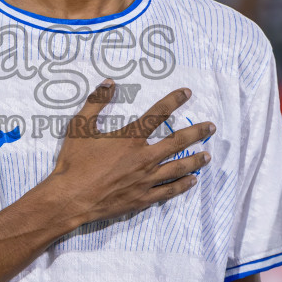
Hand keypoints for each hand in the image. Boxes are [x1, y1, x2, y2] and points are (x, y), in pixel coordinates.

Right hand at [39, 80, 213, 229]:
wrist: (70, 198)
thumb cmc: (73, 163)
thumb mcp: (80, 127)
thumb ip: (96, 102)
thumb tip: (109, 83)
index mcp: (129, 138)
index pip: (157, 114)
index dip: (173, 101)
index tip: (187, 93)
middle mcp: (143, 158)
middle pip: (177, 142)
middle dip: (196, 133)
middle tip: (211, 128)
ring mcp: (145, 180)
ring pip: (178, 167)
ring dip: (195, 160)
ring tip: (208, 155)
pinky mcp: (142, 198)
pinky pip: (169, 191)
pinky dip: (183, 185)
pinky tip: (192, 181)